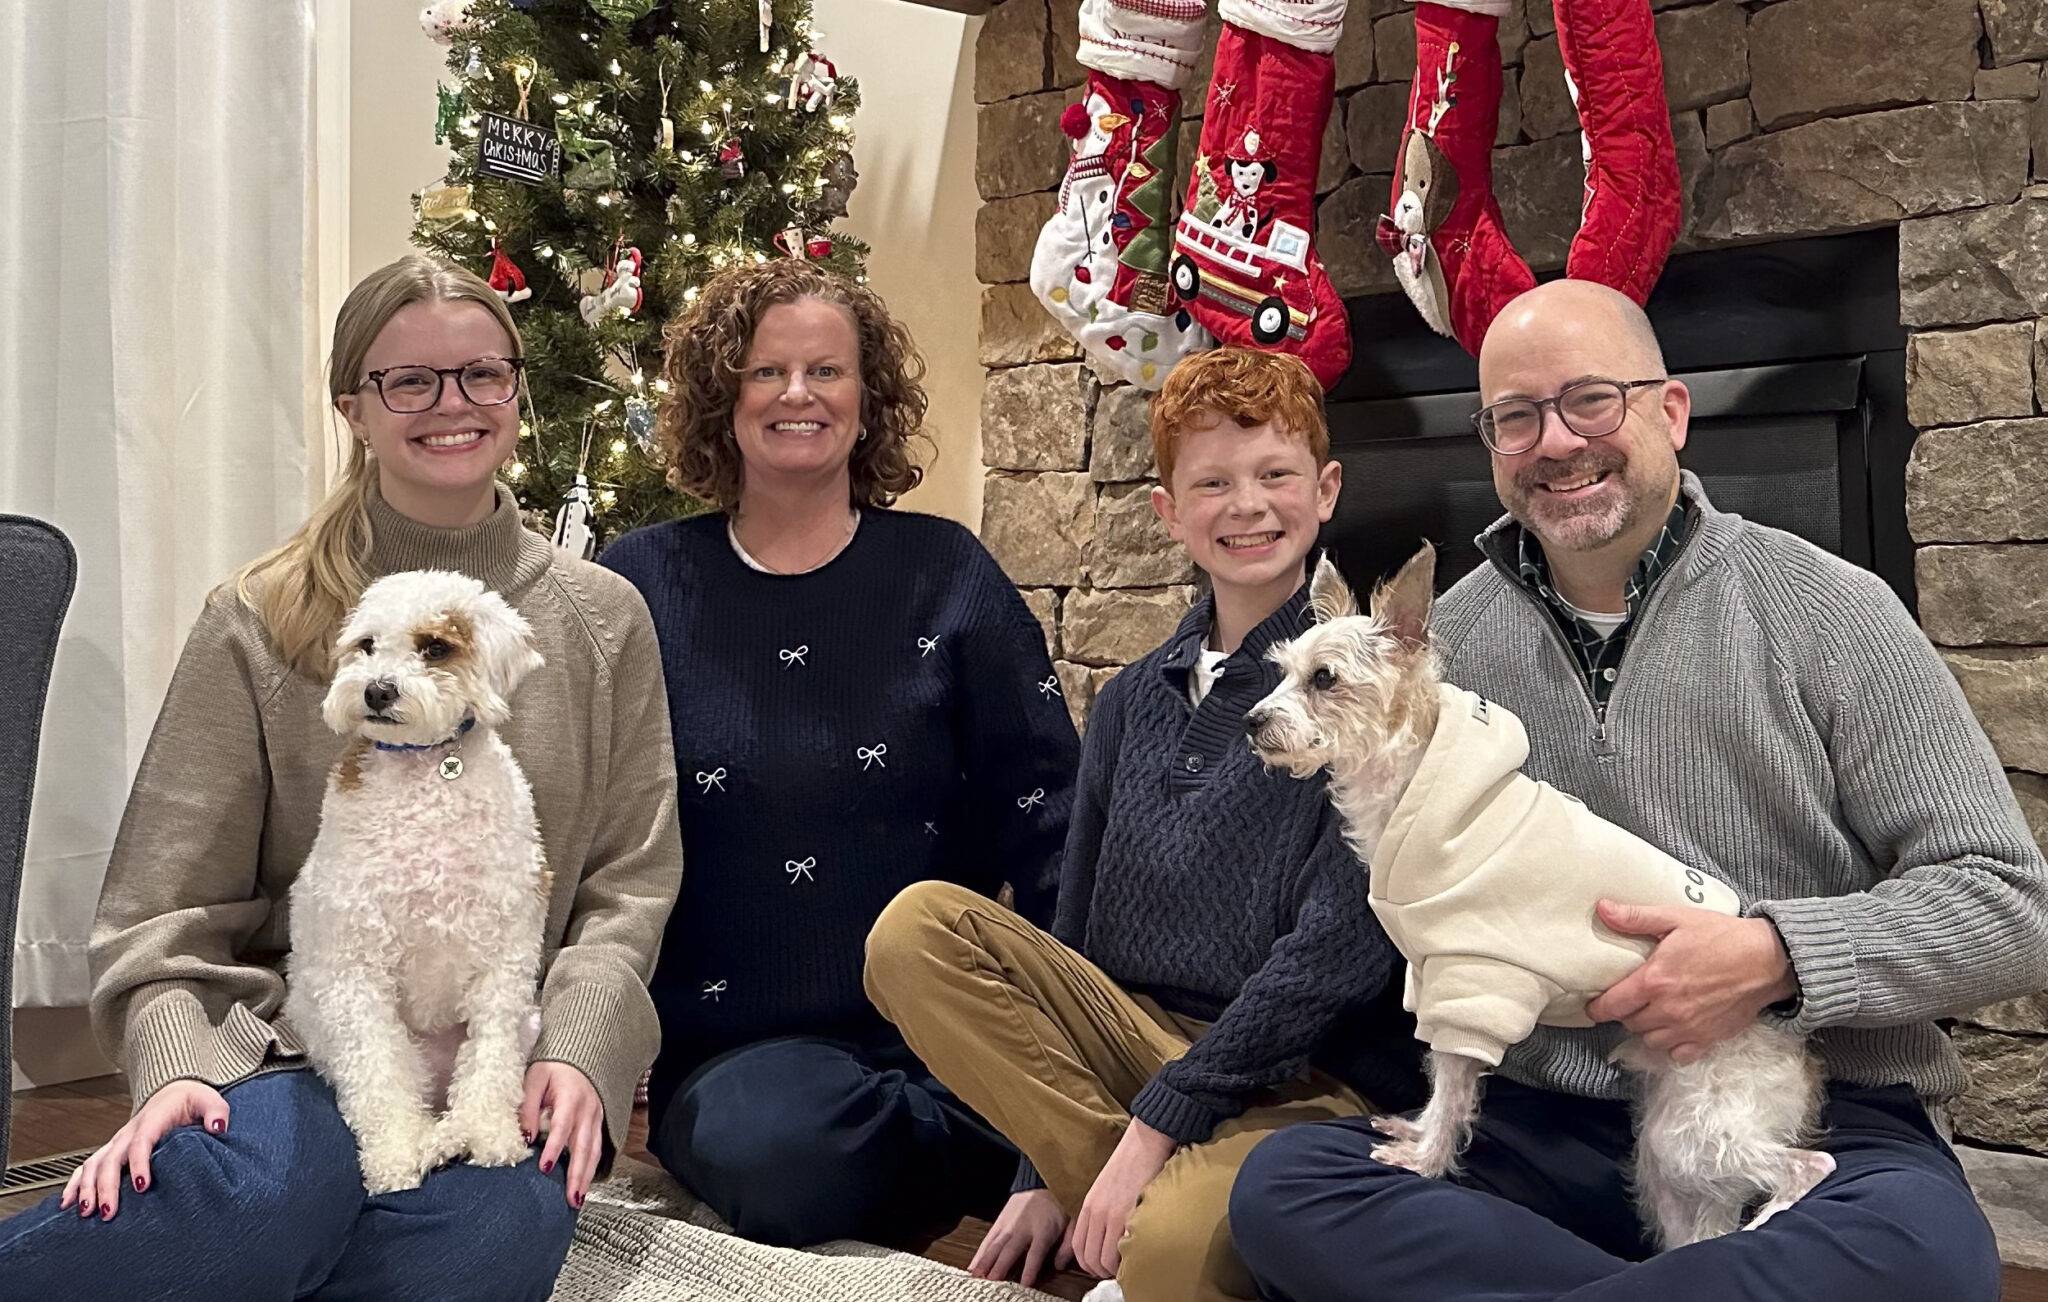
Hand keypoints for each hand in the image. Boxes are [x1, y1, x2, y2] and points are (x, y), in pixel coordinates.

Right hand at [61, 1080, 228, 1221]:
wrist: (173, 1090)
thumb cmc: (190, 1099)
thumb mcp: (209, 1100)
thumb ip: (216, 1112)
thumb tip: (218, 1127)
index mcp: (151, 1121)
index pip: (140, 1143)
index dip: (138, 1165)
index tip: (141, 1186)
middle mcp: (129, 1133)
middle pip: (110, 1159)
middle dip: (106, 1186)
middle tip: (108, 1212)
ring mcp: (117, 1142)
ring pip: (94, 1164)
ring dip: (86, 1188)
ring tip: (86, 1213)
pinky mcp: (112, 1150)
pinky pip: (87, 1166)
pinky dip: (75, 1184)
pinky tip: (68, 1204)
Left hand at [520, 1061, 604, 1208]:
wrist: (581, 1053)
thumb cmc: (554, 1065)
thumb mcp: (535, 1078)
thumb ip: (529, 1108)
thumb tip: (525, 1138)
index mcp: (571, 1097)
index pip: (562, 1127)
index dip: (555, 1148)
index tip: (545, 1168)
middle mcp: (588, 1110)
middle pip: (584, 1146)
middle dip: (577, 1174)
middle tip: (570, 1198)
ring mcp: (596, 1117)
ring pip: (594, 1150)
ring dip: (586, 1176)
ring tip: (578, 1198)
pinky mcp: (598, 1122)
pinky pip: (597, 1147)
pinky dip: (592, 1167)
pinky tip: (585, 1183)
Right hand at [969, 1189, 1071, 1286]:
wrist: (1039, 1183)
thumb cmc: (1056, 1208)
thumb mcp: (1071, 1224)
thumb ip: (1067, 1246)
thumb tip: (1059, 1266)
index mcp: (1043, 1231)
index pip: (1036, 1253)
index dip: (1030, 1268)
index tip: (1024, 1283)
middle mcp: (1023, 1228)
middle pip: (1010, 1250)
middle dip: (1000, 1266)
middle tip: (992, 1281)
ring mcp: (1009, 1225)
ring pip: (995, 1245)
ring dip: (986, 1260)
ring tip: (978, 1275)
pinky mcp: (999, 1222)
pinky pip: (988, 1239)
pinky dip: (980, 1253)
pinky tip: (973, 1265)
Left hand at [1071, 1118, 1175, 1279]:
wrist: (1146, 1140)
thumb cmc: (1131, 1163)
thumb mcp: (1106, 1188)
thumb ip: (1102, 1212)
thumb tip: (1106, 1238)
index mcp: (1088, 1206)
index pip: (1078, 1248)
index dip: (1090, 1265)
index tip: (1102, 1268)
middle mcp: (1095, 1213)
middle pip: (1089, 1259)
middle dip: (1102, 1272)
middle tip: (1117, 1272)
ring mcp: (1110, 1215)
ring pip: (1104, 1260)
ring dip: (1115, 1269)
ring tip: (1128, 1266)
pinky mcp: (1127, 1214)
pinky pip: (1121, 1250)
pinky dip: (1127, 1260)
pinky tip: (1136, 1254)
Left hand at [1586, 901, 1798, 1063]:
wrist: (1768, 960)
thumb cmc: (1721, 936)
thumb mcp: (1676, 917)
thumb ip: (1636, 917)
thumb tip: (1601, 908)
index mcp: (1653, 981)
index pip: (1611, 1005)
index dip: (1597, 1008)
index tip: (1593, 1005)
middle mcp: (1667, 1010)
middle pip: (1629, 1023)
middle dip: (1625, 1012)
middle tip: (1632, 999)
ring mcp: (1688, 1029)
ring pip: (1650, 1041)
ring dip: (1647, 1029)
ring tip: (1652, 1012)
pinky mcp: (1708, 1040)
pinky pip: (1678, 1055)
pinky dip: (1672, 1046)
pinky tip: (1675, 1030)